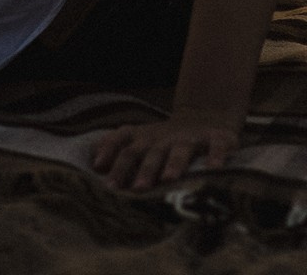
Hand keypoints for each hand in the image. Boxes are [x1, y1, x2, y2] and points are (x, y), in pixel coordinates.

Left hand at [90, 111, 240, 189]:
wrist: (205, 116)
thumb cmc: (165, 140)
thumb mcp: (141, 140)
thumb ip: (118, 148)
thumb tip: (90, 159)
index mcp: (145, 137)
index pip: (123, 140)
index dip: (111, 150)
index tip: (99, 167)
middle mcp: (165, 137)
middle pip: (150, 151)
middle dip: (142, 169)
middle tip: (135, 188)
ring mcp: (190, 137)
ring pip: (181, 149)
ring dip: (174, 163)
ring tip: (168, 179)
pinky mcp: (216, 138)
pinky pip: (217, 146)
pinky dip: (216, 156)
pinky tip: (214, 168)